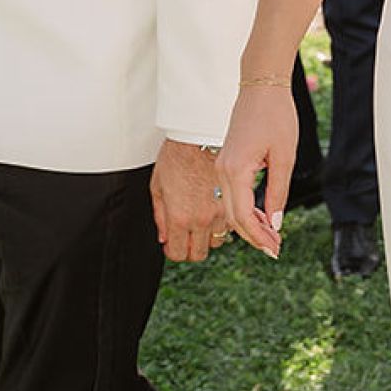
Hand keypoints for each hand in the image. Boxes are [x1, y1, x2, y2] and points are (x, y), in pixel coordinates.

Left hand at [152, 140, 230, 263]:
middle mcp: (201, 219)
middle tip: (185, 237)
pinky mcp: (233, 202)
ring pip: (216, 241)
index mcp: (179, 217)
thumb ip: (160, 216)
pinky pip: (228, 225)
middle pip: (198, 254)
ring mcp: (219, 212)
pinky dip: (220, 223)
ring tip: (200, 222)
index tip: (173, 245)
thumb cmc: (175, 157)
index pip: (178, 254)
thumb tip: (164, 238)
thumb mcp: (157, 186)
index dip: (174, 252)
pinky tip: (213, 211)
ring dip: (207, 236)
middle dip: (190, 248)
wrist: (199, 137)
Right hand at [218, 80, 300, 259]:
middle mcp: (222, 171)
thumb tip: (275, 223)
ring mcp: (221, 167)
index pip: (244, 216)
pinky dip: (246, 210)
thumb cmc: (276, 116)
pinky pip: (231, 195)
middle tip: (275, 249)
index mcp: (235, 170)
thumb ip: (278, 191)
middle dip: (254, 236)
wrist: (261, 87)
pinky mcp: (225, 162)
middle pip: (233, 217)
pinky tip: (263, 217)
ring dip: (250, 225)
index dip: (259, 237)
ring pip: (230, 208)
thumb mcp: (284, 157)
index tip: (275, 249)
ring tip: (272, 237)